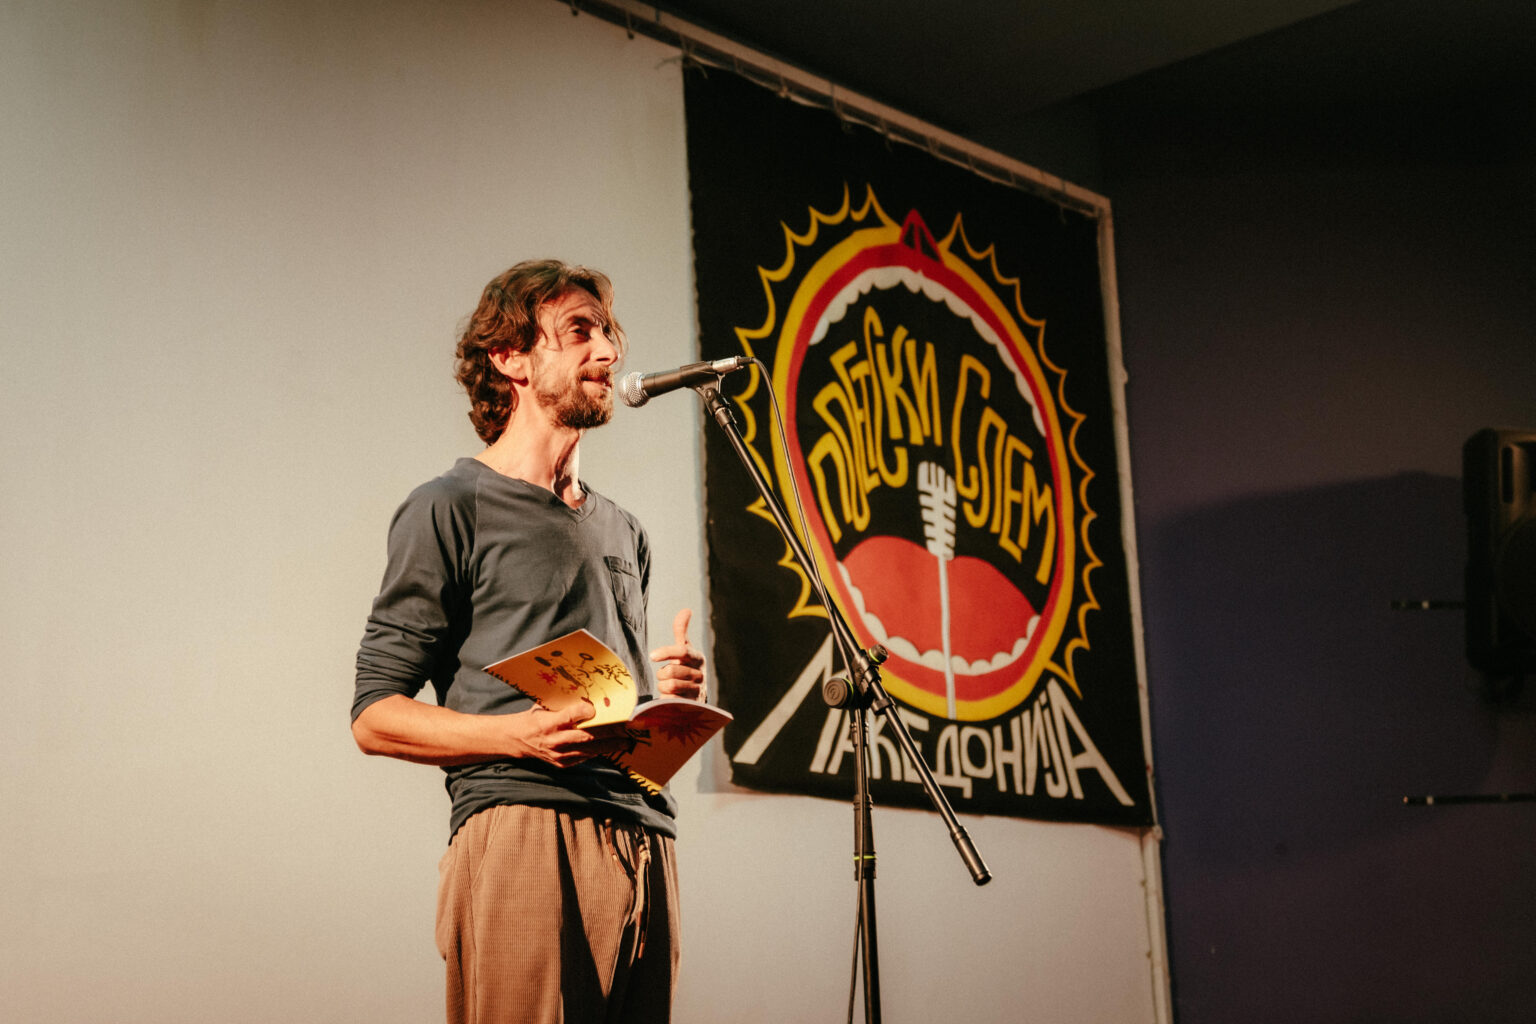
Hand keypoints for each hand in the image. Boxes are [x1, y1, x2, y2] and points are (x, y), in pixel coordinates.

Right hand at [505, 702, 623, 767]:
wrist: (517, 740)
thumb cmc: (534, 718)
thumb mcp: (544, 706)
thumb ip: (564, 704)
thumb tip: (589, 696)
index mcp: (549, 722)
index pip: (570, 716)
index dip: (585, 712)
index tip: (598, 708)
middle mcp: (555, 740)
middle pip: (586, 736)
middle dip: (609, 732)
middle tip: (627, 727)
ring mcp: (559, 754)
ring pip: (589, 750)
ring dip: (610, 746)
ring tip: (626, 741)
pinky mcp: (562, 763)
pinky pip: (585, 757)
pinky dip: (599, 751)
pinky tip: (612, 747)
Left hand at [651, 608, 706, 700]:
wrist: (695, 697)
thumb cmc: (686, 668)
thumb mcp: (685, 650)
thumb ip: (681, 631)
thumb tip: (686, 610)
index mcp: (698, 658)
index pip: (683, 651)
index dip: (666, 652)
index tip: (652, 656)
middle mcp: (700, 674)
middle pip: (671, 671)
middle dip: (662, 674)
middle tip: (665, 676)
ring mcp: (696, 691)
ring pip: (669, 686)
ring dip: (663, 687)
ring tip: (669, 687)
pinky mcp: (690, 706)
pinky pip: (670, 701)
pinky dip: (665, 699)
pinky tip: (671, 698)